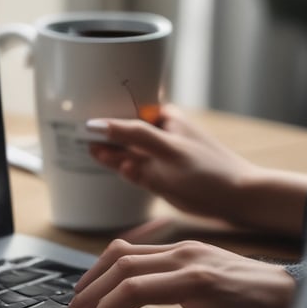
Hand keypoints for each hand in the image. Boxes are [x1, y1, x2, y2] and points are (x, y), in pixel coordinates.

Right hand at [70, 239, 295, 307]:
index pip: (130, 292)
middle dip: (90, 295)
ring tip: (79, 301)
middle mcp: (183, 255)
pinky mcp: (181, 246)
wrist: (291, 294)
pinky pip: (135, 247)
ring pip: (122, 251)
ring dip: (95, 276)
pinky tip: (102, 280)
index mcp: (193, 280)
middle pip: (119, 267)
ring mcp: (181, 247)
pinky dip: (110, 264)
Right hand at [87, 105, 306, 236]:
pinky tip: (102, 162)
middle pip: (119, 128)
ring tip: (79, 146)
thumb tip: (95, 124)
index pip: (124, 107)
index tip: (73, 110)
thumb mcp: (166, 150)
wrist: (238, 201)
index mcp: (163, 118)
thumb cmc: (209, 171)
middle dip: (97, 130)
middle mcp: (158, 133)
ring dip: (104, 150)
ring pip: (122, 149)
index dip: (100, 108)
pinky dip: (115, 166)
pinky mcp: (156, 176)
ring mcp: (156, 155)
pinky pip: (129, 167)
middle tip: (68, 129)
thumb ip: (131, 135)